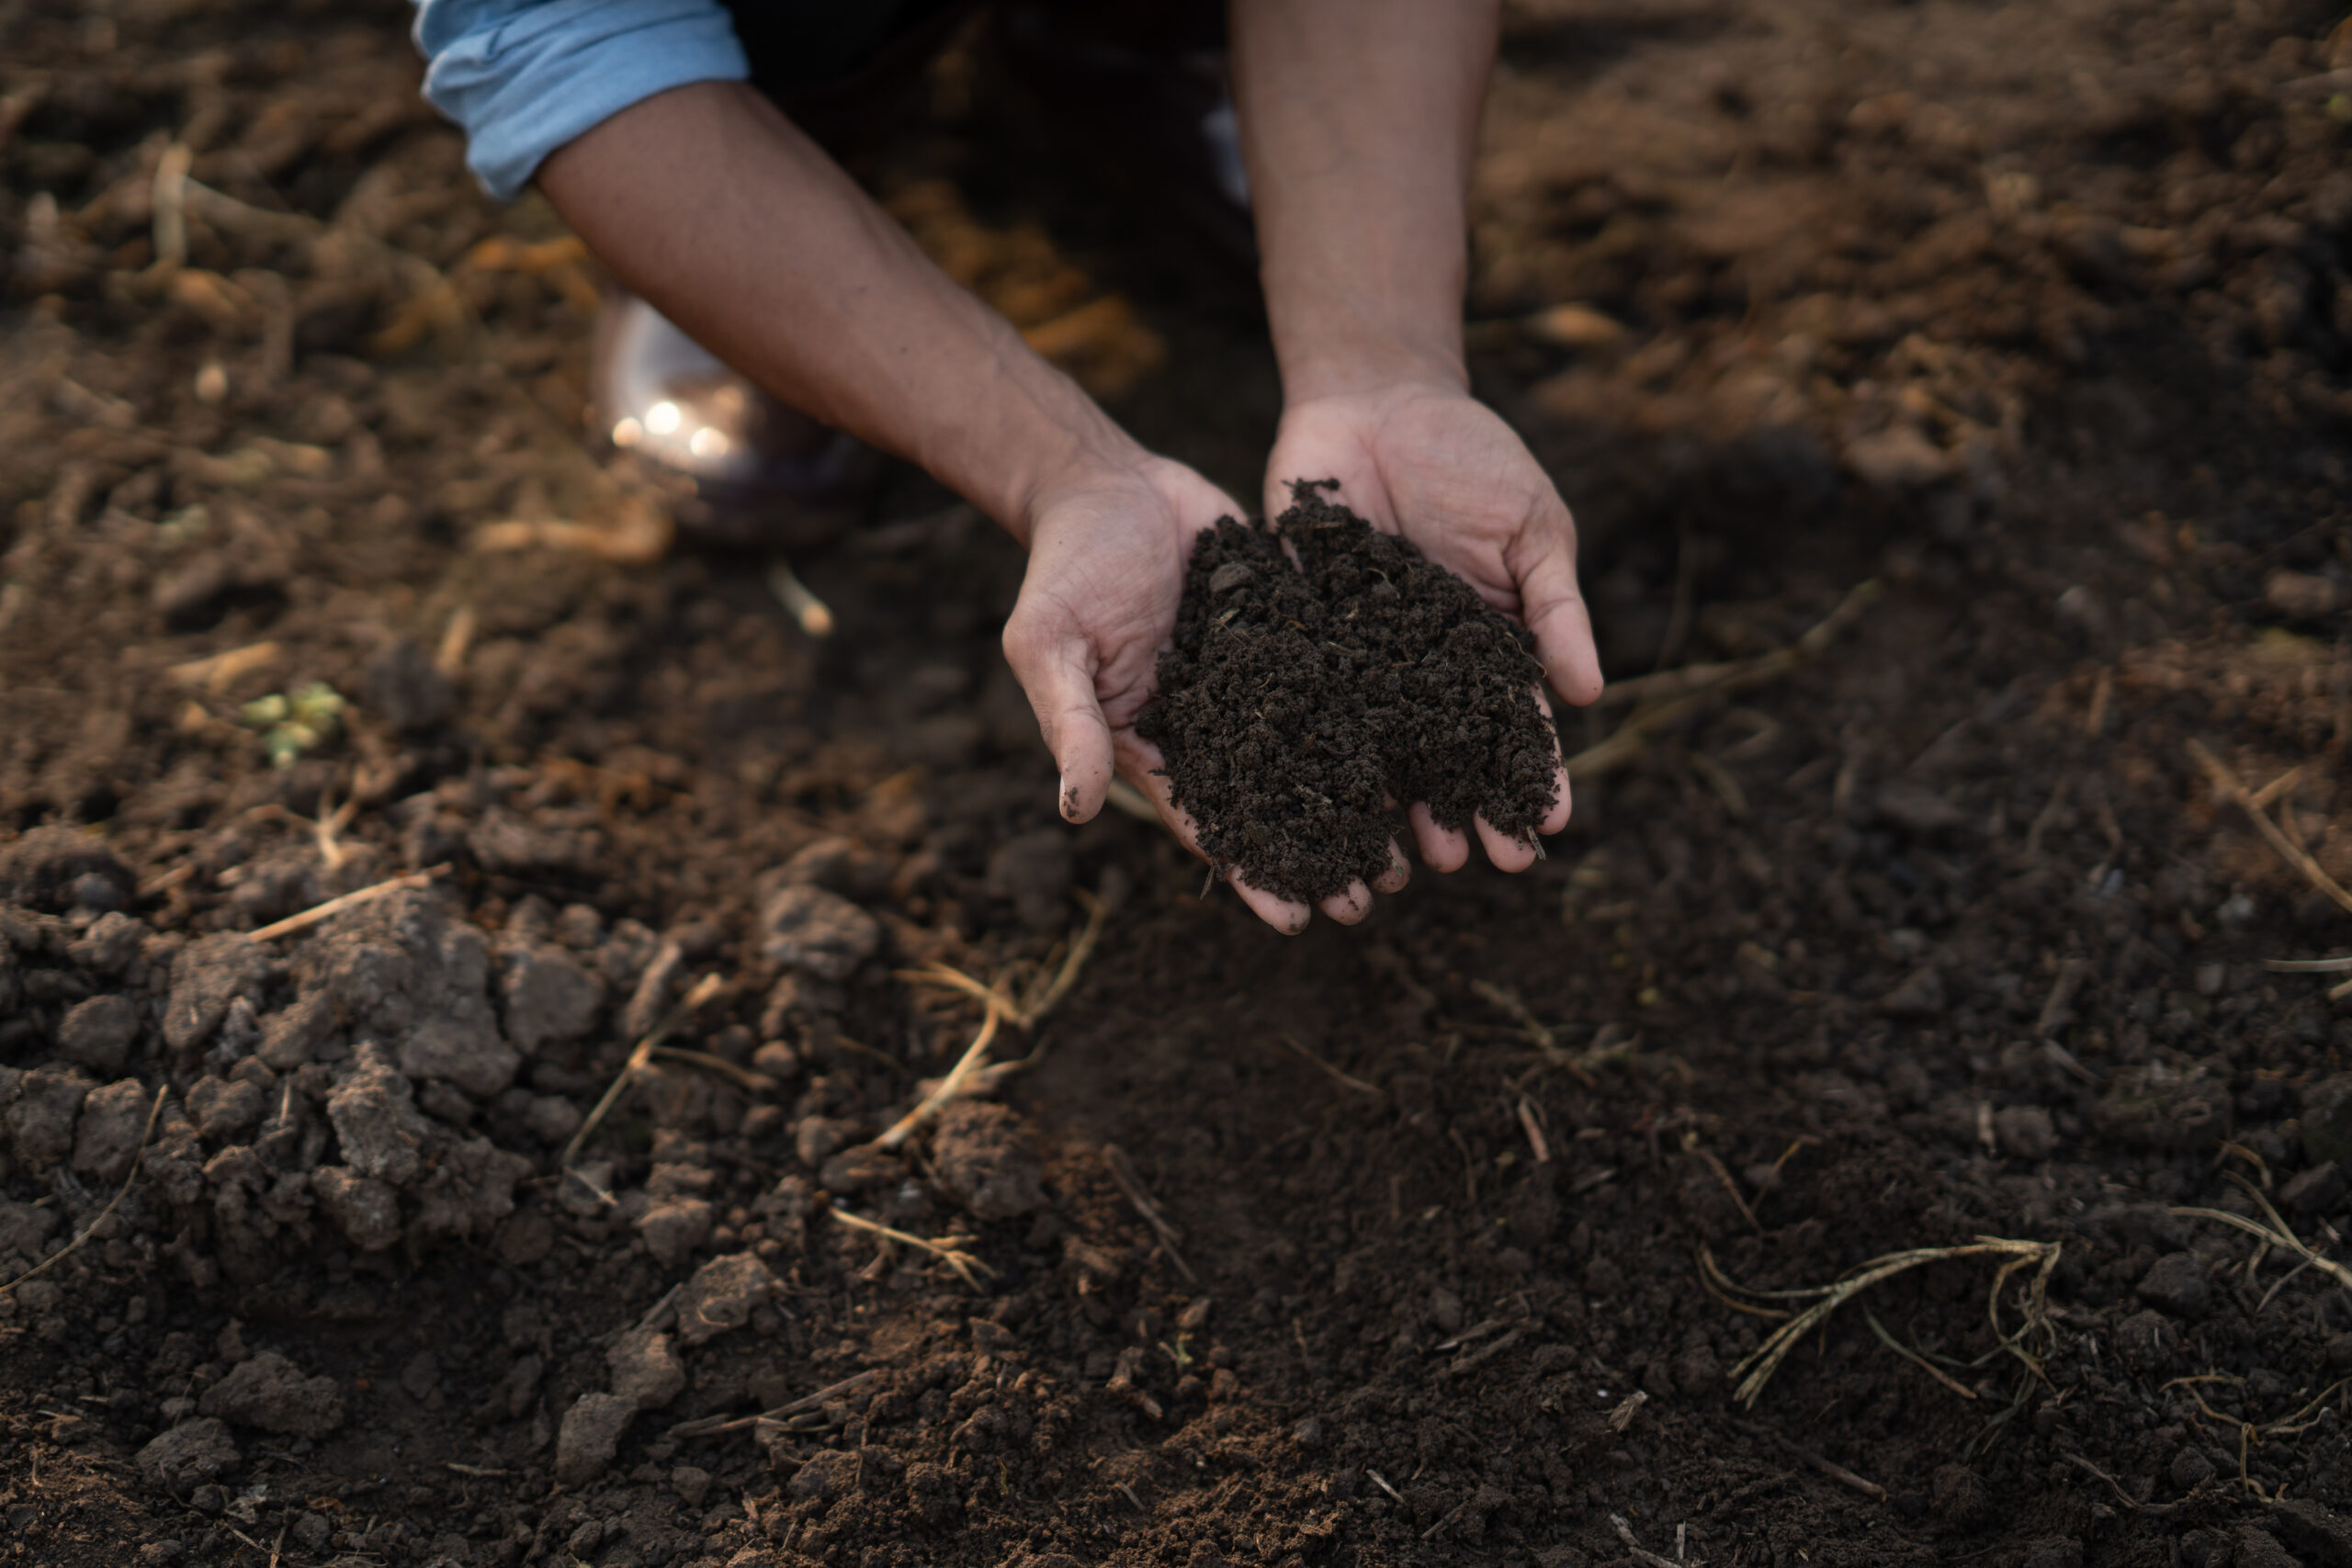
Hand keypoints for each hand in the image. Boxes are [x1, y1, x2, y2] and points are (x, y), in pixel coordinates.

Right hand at [1002, 455, 1391, 934]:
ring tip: (1405, 855)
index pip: (1208, 822)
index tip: (1294, 920)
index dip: (1250, 871)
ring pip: (1314, 750)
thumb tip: (1075, 812)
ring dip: (1355, 803)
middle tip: (1368, 902)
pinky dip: (1372, 717)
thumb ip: (1073, 724)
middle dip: (1317, 853)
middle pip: (1272, 801)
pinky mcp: (1287, 633)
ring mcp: (1254, 679)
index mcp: (1153, 740)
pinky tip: (1418, 749)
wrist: (1108, 484)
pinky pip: (1335, 680)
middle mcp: (1212, 722)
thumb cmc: (1066, 568)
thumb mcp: (1050, 646)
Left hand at [1263, 379, 1602, 874]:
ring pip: (1379, 747)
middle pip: (1447, 754)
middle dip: (1465, 811)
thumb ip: (1553, 608)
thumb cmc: (1469, 458)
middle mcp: (1424, 667)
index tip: (1547, 830)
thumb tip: (1593, 692)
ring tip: (1404, 863)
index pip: (1516, 725)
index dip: (1531, 778)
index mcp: (1488, 645)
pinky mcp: (1300, 636)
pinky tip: (1322, 798)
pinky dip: (1314, 752)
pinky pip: (1308, 702)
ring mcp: (1362, 657)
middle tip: (1478, 866)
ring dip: (1393, 806)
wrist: (1377, 400)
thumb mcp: (1530, 527)